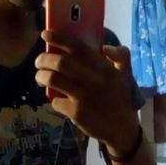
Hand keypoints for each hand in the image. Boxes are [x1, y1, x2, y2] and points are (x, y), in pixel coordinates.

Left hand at [36, 30, 139, 153]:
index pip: (79, 48)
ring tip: (40, 76)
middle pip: (61, 63)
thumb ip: (121, 56)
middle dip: (44, 59)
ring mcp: (84, 98)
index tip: (45, 34)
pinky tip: (56, 99)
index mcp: (104, 68)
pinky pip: (56, 101)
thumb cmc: (121, 99)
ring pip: (53, 80)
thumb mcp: (126, 75)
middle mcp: (93, 81)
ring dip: (41, 76)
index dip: (60, 38)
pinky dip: (52, 99)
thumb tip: (105, 47)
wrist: (122, 130)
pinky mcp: (77, 113)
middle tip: (39, 60)